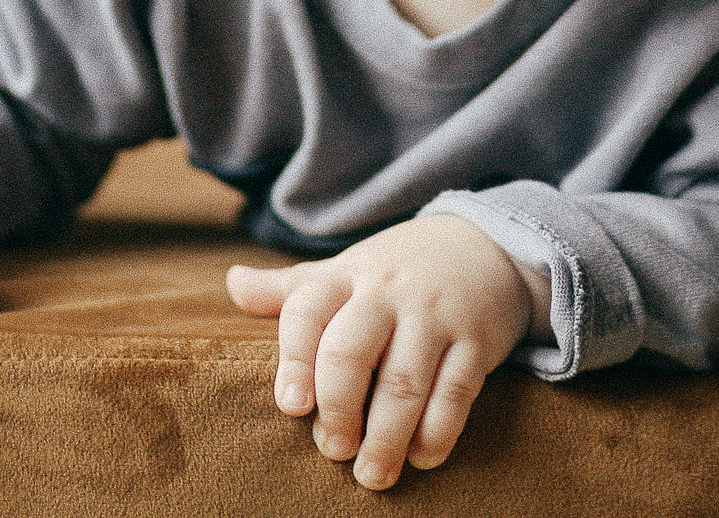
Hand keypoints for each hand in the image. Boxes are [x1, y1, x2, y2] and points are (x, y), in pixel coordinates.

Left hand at [226, 214, 545, 490]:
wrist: (485, 245)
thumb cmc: (397, 273)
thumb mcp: (347, 271)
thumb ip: (291, 288)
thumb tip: (233, 283)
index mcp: (348, 276)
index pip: (308, 309)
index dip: (294, 359)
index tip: (291, 406)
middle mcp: (389, 293)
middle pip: (351, 351)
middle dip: (338, 409)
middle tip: (333, 451)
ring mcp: (435, 316)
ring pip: (404, 381)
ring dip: (385, 437)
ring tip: (372, 474)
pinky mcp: (477, 341)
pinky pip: (456, 393)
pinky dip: (436, 432)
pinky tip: (420, 456)